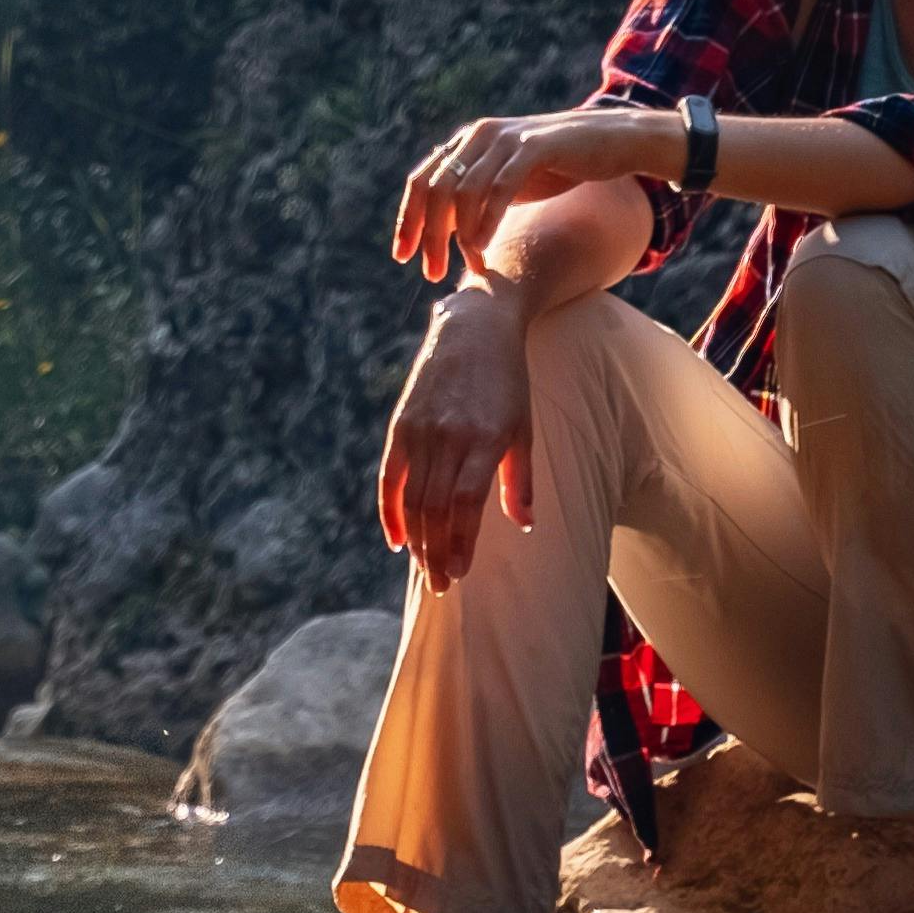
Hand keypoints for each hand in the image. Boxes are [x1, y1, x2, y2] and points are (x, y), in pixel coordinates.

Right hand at [373, 290, 538, 590]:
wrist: (473, 327)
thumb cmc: (508, 381)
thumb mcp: (523, 427)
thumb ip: (520, 479)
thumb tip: (524, 525)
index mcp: (485, 438)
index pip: (464, 504)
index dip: (459, 542)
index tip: (460, 572)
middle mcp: (448, 436)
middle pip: (434, 508)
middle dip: (436, 552)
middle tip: (441, 584)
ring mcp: (421, 429)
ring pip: (412, 498)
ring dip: (416, 539)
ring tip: (425, 567)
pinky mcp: (401, 424)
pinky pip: (390, 477)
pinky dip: (390, 510)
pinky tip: (396, 539)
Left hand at [392, 102, 650, 284]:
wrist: (611, 141)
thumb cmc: (557, 167)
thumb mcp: (507, 183)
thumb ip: (474, 199)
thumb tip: (441, 232)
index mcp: (466, 143)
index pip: (420, 182)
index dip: (407, 220)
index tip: (402, 256)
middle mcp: (478, 136)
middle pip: (435, 190)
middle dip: (428, 235)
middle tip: (431, 273)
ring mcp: (505, 139)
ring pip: (464, 192)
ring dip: (459, 237)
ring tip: (468, 268)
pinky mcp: (534, 148)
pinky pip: (500, 188)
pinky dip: (487, 221)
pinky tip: (482, 248)